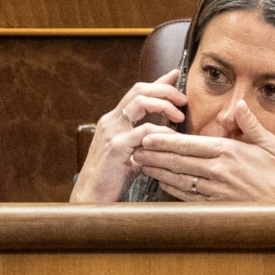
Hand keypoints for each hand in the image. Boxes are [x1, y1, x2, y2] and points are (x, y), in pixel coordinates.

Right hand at [70, 70, 185, 202]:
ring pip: (140, 102)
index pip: (137, 92)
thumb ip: (144, 142)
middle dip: (165, 89)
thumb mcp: (130, 155)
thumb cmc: (111, 180)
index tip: (176, 75)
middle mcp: (111, 121)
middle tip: (184, 99)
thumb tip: (165, 137)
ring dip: (165, 104)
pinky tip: (172, 138)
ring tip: (180, 116)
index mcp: (113, 121)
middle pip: (139, 89)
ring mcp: (112, 132)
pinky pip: (144, 131)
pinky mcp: (117, 147)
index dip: (158, 82)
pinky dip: (162, 131)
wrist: (90, 199)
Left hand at [133, 99, 274, 201]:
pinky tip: (160, 182)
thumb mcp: (270, 144)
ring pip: (178, 179)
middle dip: (154, 154)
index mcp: (228, 152)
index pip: (190, 145)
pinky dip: (171, 188)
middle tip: (135, 147)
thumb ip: (251, 124)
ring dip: (158, 171)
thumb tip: (238, 104)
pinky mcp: (214, 205)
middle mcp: (218, 171)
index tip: (148, 135)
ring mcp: (214, 190)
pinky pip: (186, 196)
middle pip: (178, 161)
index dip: (165, 141)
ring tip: (141, 163)